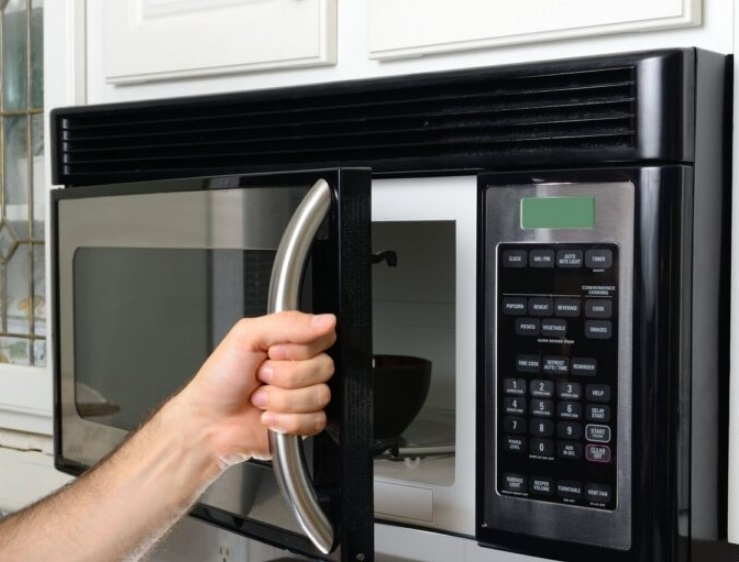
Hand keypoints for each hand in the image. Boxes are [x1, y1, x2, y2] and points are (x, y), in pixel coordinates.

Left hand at [174, 311, 335, 468]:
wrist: (207, 422)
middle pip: (324, 367)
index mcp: (291, 343)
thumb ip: (289, 323)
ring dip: (281, 400)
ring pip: (319, 395)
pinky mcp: (304, 423)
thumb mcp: (247, 335)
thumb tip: (326, 321)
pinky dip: (286, 421)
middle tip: (261, 376)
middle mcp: (301, 368)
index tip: (272, 352)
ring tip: (260, 399)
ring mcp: (304, 396)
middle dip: (285, 376)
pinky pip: (315, 420)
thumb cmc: (220, 379)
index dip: (298, 348)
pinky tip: (268, 417)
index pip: (324, 337)